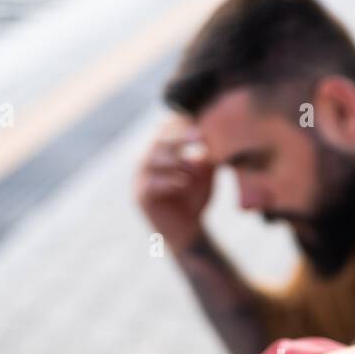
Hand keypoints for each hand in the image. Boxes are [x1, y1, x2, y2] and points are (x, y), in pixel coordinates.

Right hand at [135, 116, 214, 249]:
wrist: (188, 230)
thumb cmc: (195, 197)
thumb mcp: (205, 173)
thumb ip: (206, 154)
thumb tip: (214, 132)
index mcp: (159, 149)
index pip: (165, 128)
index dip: (181, 123)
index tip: (202, 123)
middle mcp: (145, 160)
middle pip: (157, 140)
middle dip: (179, 137)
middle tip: (199, 136)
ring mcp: (140, 178)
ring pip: (151, 160)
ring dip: (176, 160)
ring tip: (196, 166)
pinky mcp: (141, 197)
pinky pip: (151, 184)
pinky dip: (169, 182)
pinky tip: (185, 184)